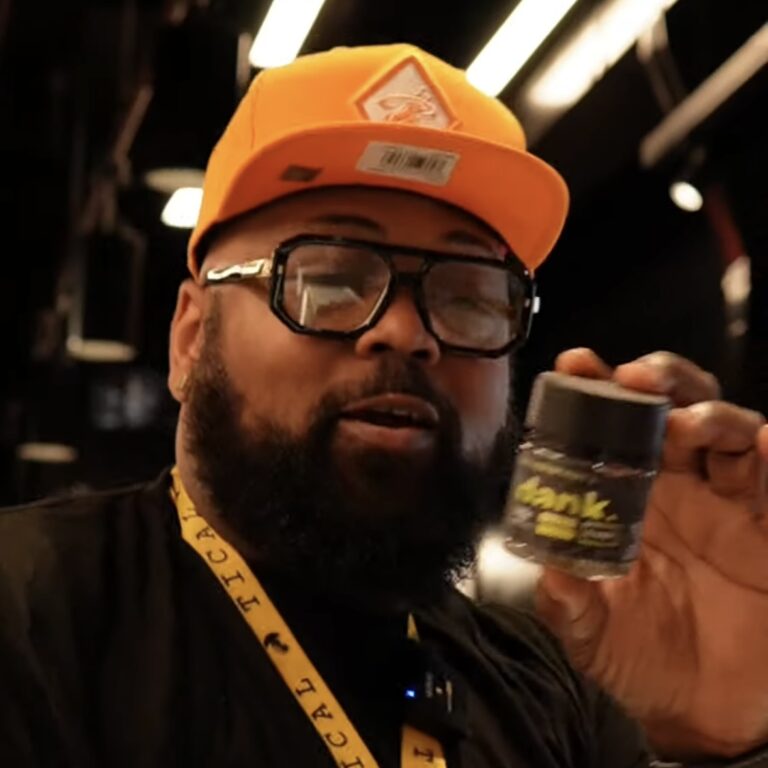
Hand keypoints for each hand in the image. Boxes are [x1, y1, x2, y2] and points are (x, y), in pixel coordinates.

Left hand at [535, 348, 767, 760]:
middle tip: (633, 379)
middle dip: (656, 381)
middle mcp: (675, 486)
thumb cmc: (638, 656)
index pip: (608, 428)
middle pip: (671, 407)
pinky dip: (767, 454)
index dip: (594, 391)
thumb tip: (550, 573)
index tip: (575, 365)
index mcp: (623, 496)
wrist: (700, 711)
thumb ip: (569, 602)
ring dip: (708, 412)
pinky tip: (759, 443)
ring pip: (726, 430)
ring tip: (685, 421)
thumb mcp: (590, 631)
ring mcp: (727, 503)